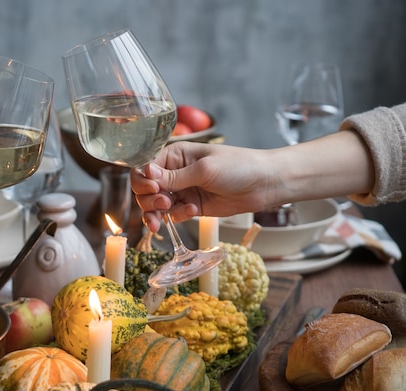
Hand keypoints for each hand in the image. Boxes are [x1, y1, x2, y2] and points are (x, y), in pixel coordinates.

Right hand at [131, 142, 274, 231]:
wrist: (264, 184)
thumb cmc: (238, 166)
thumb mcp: (204, 169)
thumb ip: (174, 176)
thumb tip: (147, 173)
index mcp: (175, 155)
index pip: (145, 168)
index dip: (143, 181)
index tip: (154, 190)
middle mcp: (174, 172)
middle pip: (145, 189)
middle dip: (149, 199)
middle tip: (164, 203)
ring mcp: (182, 191)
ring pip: (155, 205)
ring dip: (157, 212)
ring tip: (168, 214)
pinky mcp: (191, 207)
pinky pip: (172, 215)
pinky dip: (176, 217)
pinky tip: (191, 212)